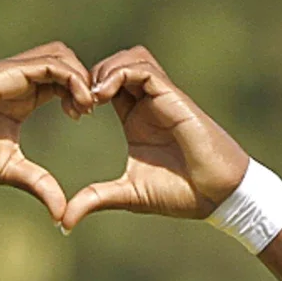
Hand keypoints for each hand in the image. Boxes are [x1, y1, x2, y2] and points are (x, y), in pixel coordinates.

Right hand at [0, 42, 95, 220]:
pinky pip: (50, 64)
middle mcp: (19, 78)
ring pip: (60, 55)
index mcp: (22, 96)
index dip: (79, 93)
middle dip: (84, 80)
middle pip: (65, 60)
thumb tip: (61, 213)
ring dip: (80, 77)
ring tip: (85, 105)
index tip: (84, 117)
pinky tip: (76, 103)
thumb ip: (38, 184)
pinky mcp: (7, 72)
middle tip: (89, 109)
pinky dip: (70, 78)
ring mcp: (13, 72)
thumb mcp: (10, 169)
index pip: (60, 80)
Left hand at [62, 46, 250, 230]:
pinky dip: (120, 74)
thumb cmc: (180, 194)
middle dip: (90, 75)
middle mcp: (148, 103)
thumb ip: (95, 200)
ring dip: (105, 70)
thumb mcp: (127, 195)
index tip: (71, 113)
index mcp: (135, 118)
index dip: (83, 90)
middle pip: (116, 64)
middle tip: (76, 103)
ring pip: (131, 58)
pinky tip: (103, 96)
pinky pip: (144, 69)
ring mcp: (162, 98)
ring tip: (91, 98)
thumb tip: (64, 222)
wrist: (217, 195)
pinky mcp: (174, 97)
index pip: (105, 86)